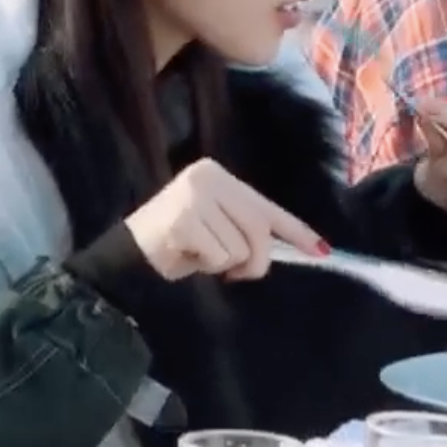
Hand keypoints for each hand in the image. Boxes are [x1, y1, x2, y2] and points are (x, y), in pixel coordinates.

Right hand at [124, 159, 328, 280]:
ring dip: (223, 264)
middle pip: (258, 228)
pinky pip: (219, 258)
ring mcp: (193, 197)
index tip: (322, 249)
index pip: (264, 206)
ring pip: (241, 248)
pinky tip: (186, 257)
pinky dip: (207, 267)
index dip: (295, 231)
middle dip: (256, 260)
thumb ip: (247, 230)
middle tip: (234, 272)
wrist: (125, 256)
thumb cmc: (175, 244)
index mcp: (215, 174)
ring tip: (197, 255)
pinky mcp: (183, 221)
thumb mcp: (215, 227)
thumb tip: (302, 248)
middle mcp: (206, 178)